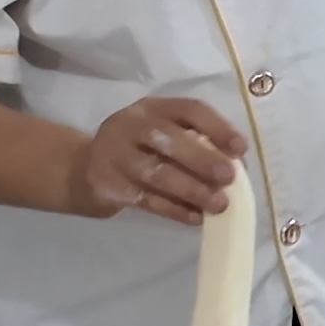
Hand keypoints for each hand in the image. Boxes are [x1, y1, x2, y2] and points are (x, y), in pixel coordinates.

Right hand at [68, 98, 246, 224]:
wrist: (83, 169)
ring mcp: (115, 156)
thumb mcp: (161, 133)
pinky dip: (174, 209)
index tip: (241, 149)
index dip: (218, 128)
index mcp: (153, 108)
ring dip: (192, 190)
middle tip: (228, 177)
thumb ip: (195, 142)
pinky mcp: (107, 186)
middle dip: (203, 159)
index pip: (189, 110)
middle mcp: (131, 126)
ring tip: (218, 204)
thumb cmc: (139, 148)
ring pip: (157, 173)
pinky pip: (146, 199)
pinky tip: (195, 218)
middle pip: (169, 140)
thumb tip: (236, 166)